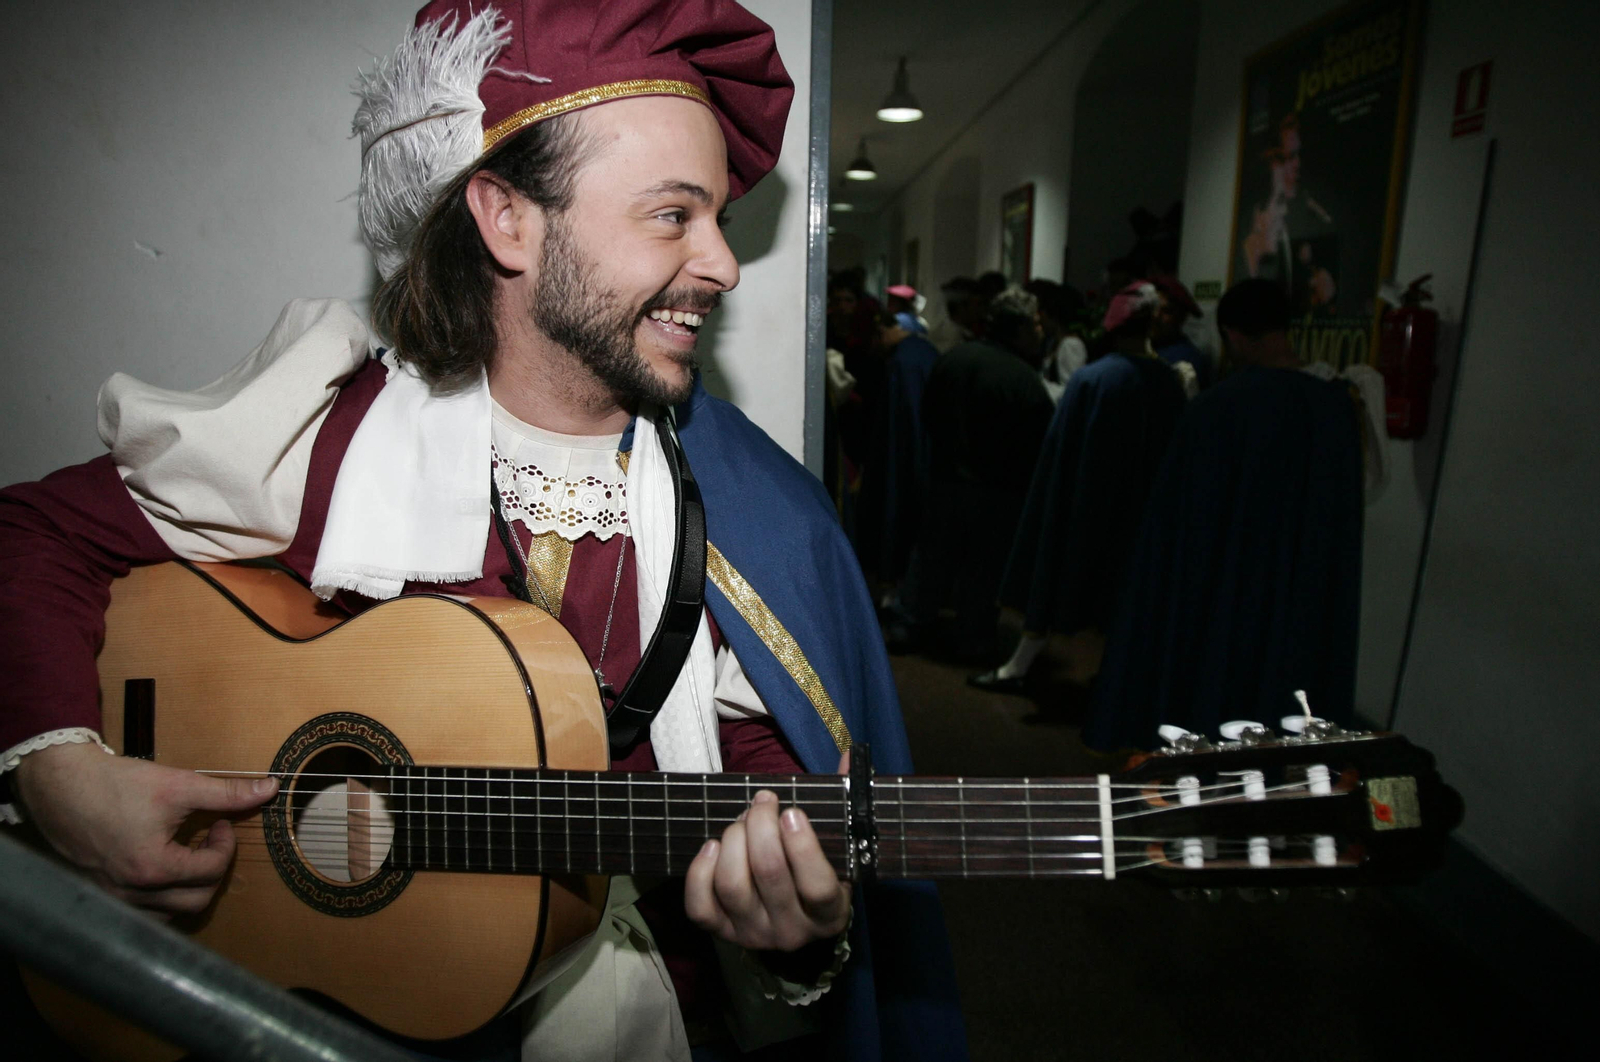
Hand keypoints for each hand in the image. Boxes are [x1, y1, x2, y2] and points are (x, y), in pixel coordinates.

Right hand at [14, 741, 277, 918]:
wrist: (62, 784)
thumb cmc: (117, 784)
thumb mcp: (178, 785)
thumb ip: (228, 793)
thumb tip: (271, 788)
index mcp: (153, 869)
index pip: (211, 872)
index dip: (226, 845)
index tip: (222, 823)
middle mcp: (132, 893)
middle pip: (197, 901)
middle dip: (213, 870)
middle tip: (211, 839)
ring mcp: (114, 898)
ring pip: (170, 913)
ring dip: (189, 888)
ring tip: (188, 853)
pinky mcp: (102, 895)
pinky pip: (145, 911)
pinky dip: (164, 896)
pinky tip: (165, 867)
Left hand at [684, 758, 851, 951]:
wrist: (795, 920)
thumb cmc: (819, 873)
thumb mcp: (839, 849)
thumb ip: (844, 804)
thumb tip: (848, 757)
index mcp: (829, 913)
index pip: (818, 888)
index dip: (803, 847)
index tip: (792, 812)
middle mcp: (792, 931)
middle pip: (770, 875)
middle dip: (761, 826)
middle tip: (764, 801)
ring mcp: (754, 935)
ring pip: (733, 885)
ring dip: (734, 840)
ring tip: (742, 820)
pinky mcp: (721, 932)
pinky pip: (700, 906)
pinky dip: (701, 871)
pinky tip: (713, 845)